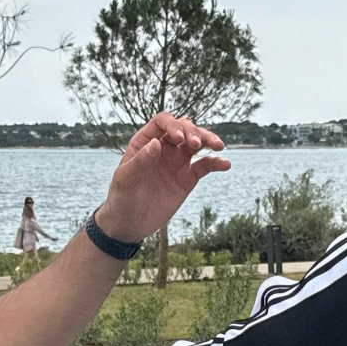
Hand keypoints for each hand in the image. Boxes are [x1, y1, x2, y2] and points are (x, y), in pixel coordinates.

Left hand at [98, 113, 230, 241]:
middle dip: (192, 132)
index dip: (173, 125)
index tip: (179, 138)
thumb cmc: (122, 198)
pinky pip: (204, 166)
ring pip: (197, 143)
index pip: (162, 122)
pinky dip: (216, 163)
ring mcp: (177, 162)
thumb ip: (140, 161)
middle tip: (196, 145)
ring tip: (218, 146)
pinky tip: (225, 164)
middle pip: (183, 129)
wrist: (129, 223)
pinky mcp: (187, 178)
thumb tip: (157, 144)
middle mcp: (164, 147)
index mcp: (145, 142)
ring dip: (208, 140)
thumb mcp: (125, 179)